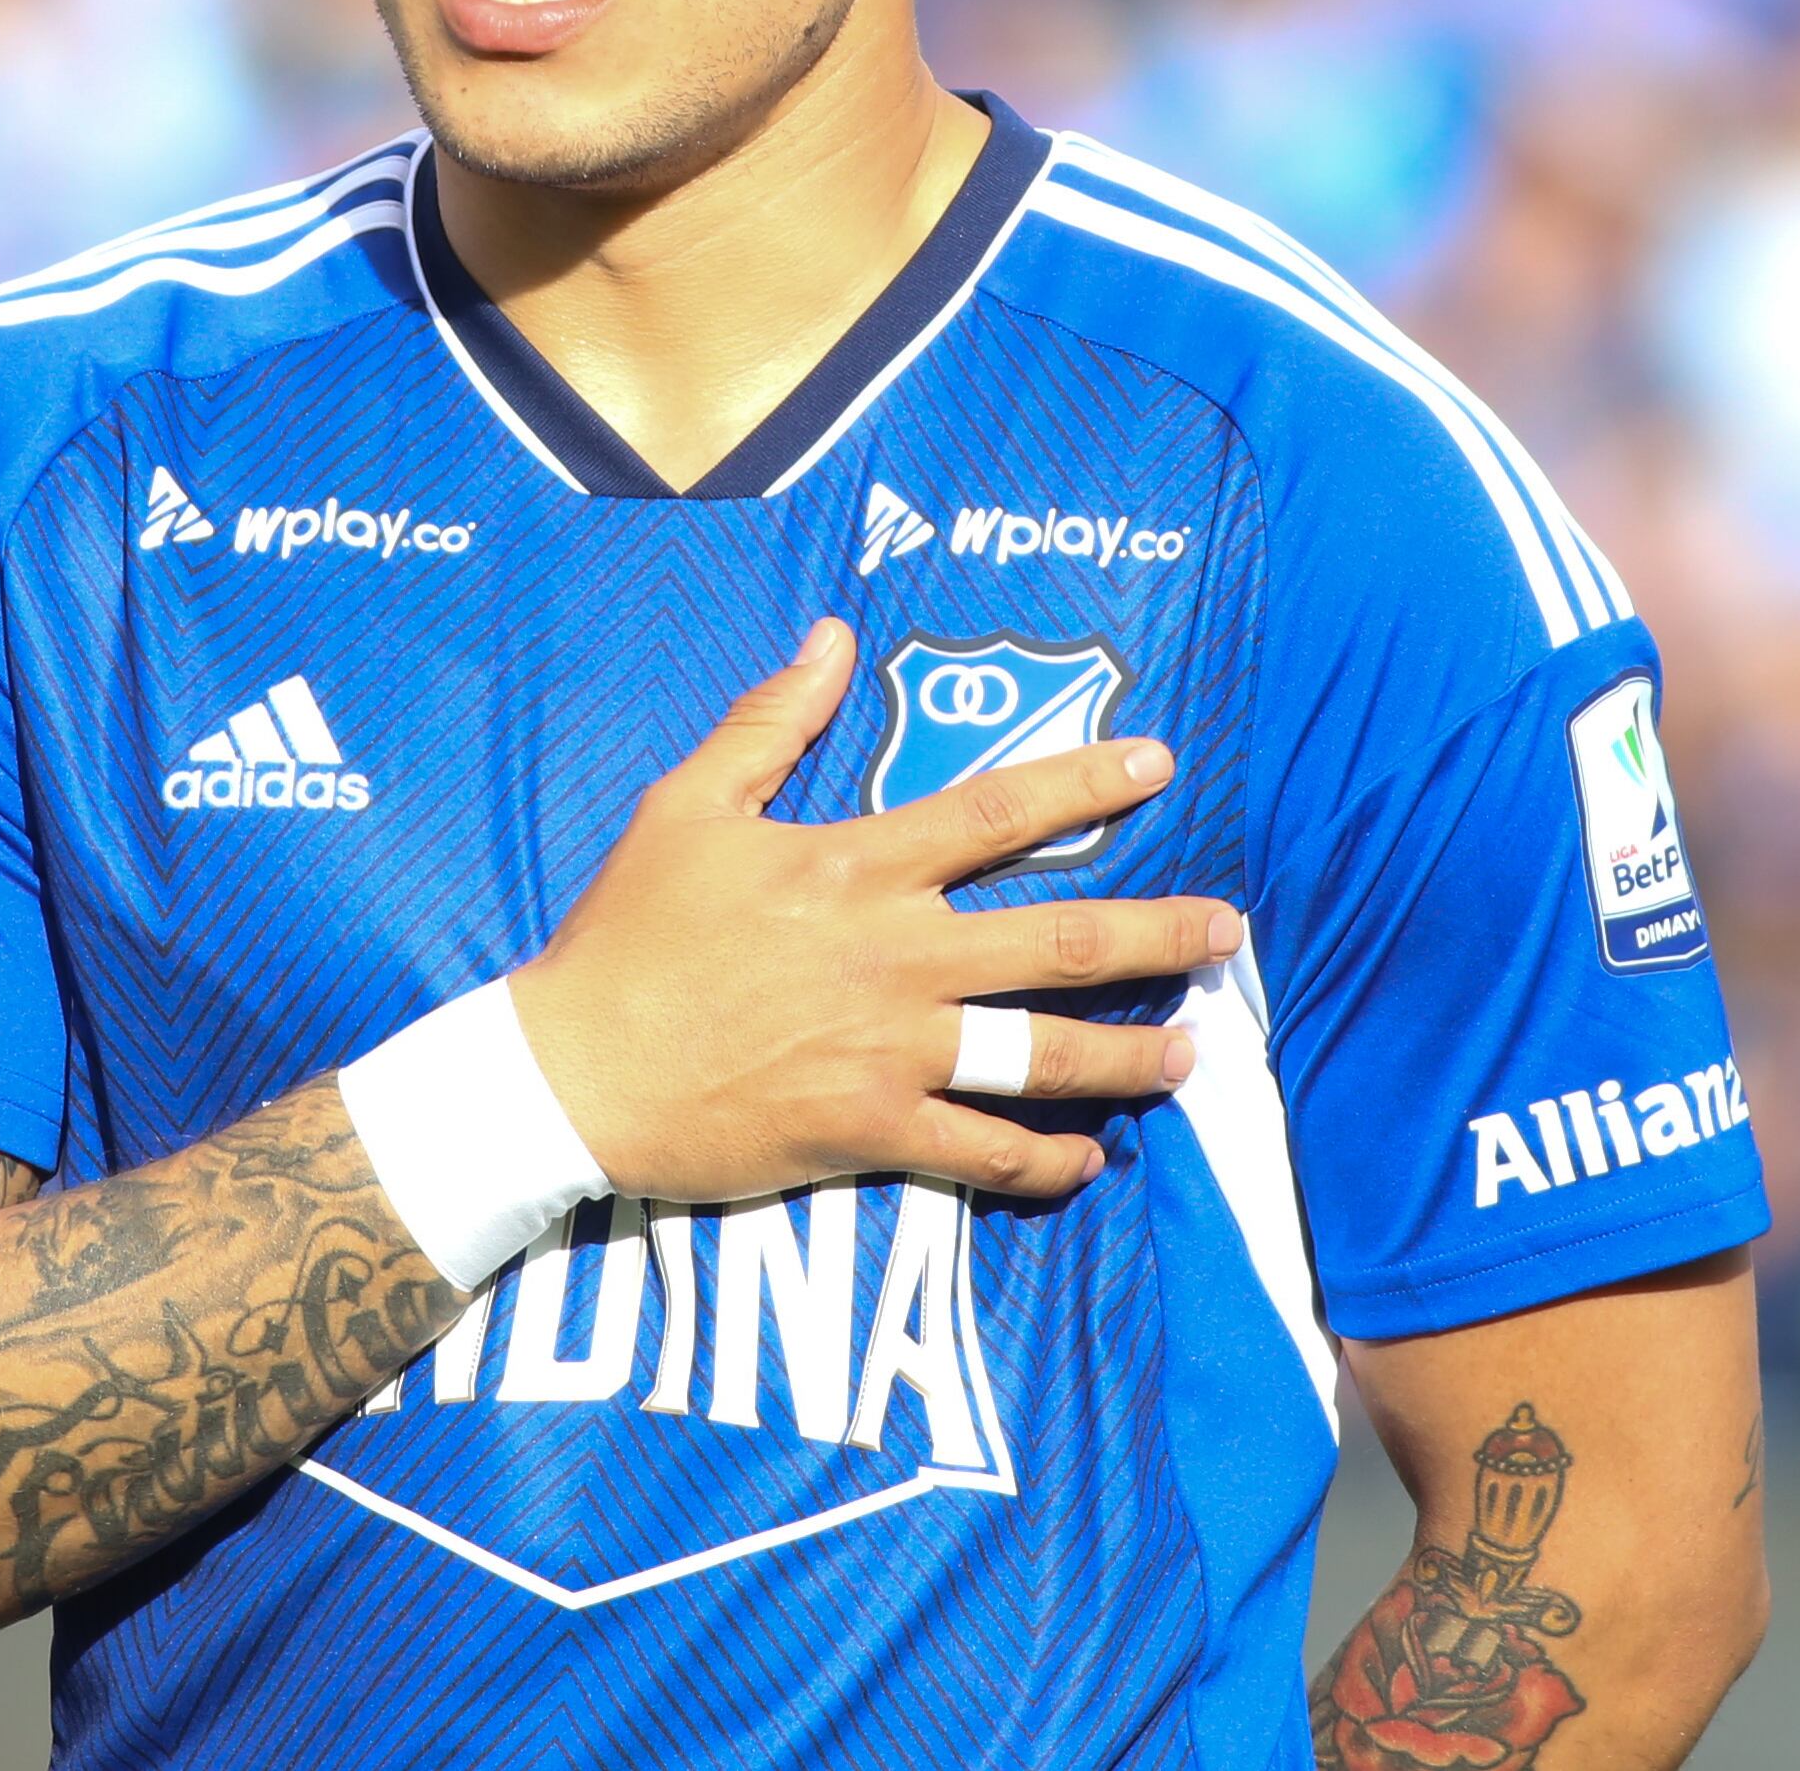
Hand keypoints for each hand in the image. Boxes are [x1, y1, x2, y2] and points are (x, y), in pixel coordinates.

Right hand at [512, 619, 1234, 1205]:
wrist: (572, 1072)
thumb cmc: (627, 934)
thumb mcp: (685, 807)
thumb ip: (768, 722)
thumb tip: (830, 637)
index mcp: (855, 866)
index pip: (1001, 812)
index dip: (1089, 780)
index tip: (1159, 764)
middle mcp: (895, 957)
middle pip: (1060, 941)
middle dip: (1159, 934)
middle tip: (1227, 930)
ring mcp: (890, 1052)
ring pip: (1044, 1054)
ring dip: (1129, 1056)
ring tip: (1188, 1055)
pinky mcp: (871, 1132)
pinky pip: (985, 1154)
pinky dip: (1046, 1161)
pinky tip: (1087, 1159)